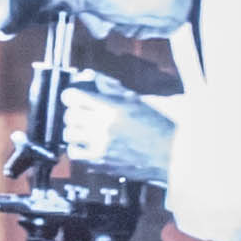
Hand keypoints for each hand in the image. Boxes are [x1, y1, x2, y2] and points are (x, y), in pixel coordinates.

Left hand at [51, 71, 177, 180]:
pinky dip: (77, 148)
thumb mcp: (135, 100)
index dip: (72, 95)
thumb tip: (90, 77)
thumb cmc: (158, 125)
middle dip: (74, 112)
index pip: (73, 97)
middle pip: (69, 116)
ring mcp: (100, 147)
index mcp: (111, 108)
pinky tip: (87, 145)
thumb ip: (110, 88)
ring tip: (84, 130)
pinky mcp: (101, 163)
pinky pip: (75, 154)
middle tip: (82, 112)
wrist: (171, 153)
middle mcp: (103, 128)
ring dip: (74, 130)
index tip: (75, 96)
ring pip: (69, 135)